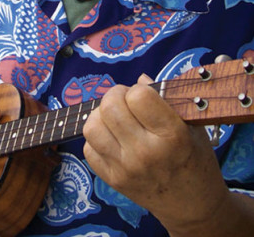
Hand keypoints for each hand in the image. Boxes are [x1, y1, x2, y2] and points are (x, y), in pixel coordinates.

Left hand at [83, 75, 230, 234]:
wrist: (192, 206)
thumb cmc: (195, 159)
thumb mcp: (192, 126)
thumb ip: (167, 99)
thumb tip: (140, 79)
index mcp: (172, 136)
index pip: (138, 96)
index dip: (139, 90)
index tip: (145, 96)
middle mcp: (146, 153)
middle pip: (110, 108)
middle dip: (116, 95)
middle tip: (126, 100)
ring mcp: (126, 169)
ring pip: (92, 127)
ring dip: (101, 116)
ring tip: (116, 118)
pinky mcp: (112, 181)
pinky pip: (88, 149)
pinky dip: (97, 138)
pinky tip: (113, 138)